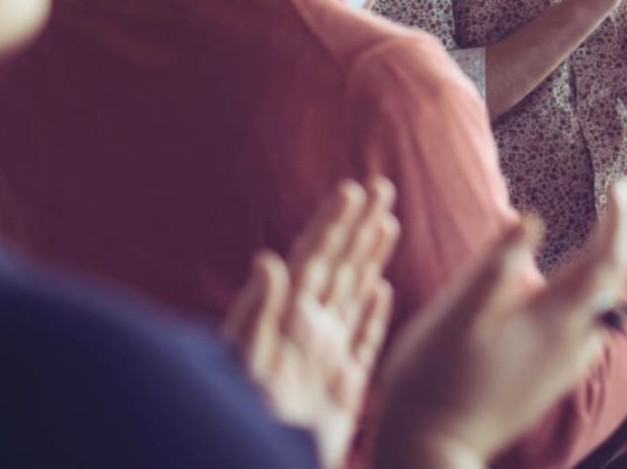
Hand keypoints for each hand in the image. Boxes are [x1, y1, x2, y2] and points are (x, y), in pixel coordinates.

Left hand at [223, 179, 399, 468]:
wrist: (248, 467)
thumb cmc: (240, 421)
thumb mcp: (242, 368)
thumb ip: (256, 315)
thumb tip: (268, 260)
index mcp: (287, 323)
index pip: (314, 261)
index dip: (332, 224)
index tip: (351, 190)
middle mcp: (307, 334)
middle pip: (339, 267)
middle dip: (359, 226)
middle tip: (382, 185)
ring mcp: (325, 360)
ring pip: (354, 296)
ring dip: (370, 256)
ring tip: (387, 220)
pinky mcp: (341, 393)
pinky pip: (363, 342)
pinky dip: (374, 312)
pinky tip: (381, 289)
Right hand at [374, 182, 626, 468]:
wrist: (432, 449)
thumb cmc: (434, 378)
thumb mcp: (457, 312)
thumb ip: (496, 263)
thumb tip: (531, 218)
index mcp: (552, 320)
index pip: (609, 259)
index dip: (621, 219)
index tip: (620, 185)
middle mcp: (572, 343)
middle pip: (615, 281)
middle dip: (621, 235)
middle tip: (616, 199)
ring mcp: (566, 366)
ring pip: (605, 306)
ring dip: (610, 265)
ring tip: (600, 234)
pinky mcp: (554, 381)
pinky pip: (590, 328)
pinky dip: (593, 295)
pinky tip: (572, 292)